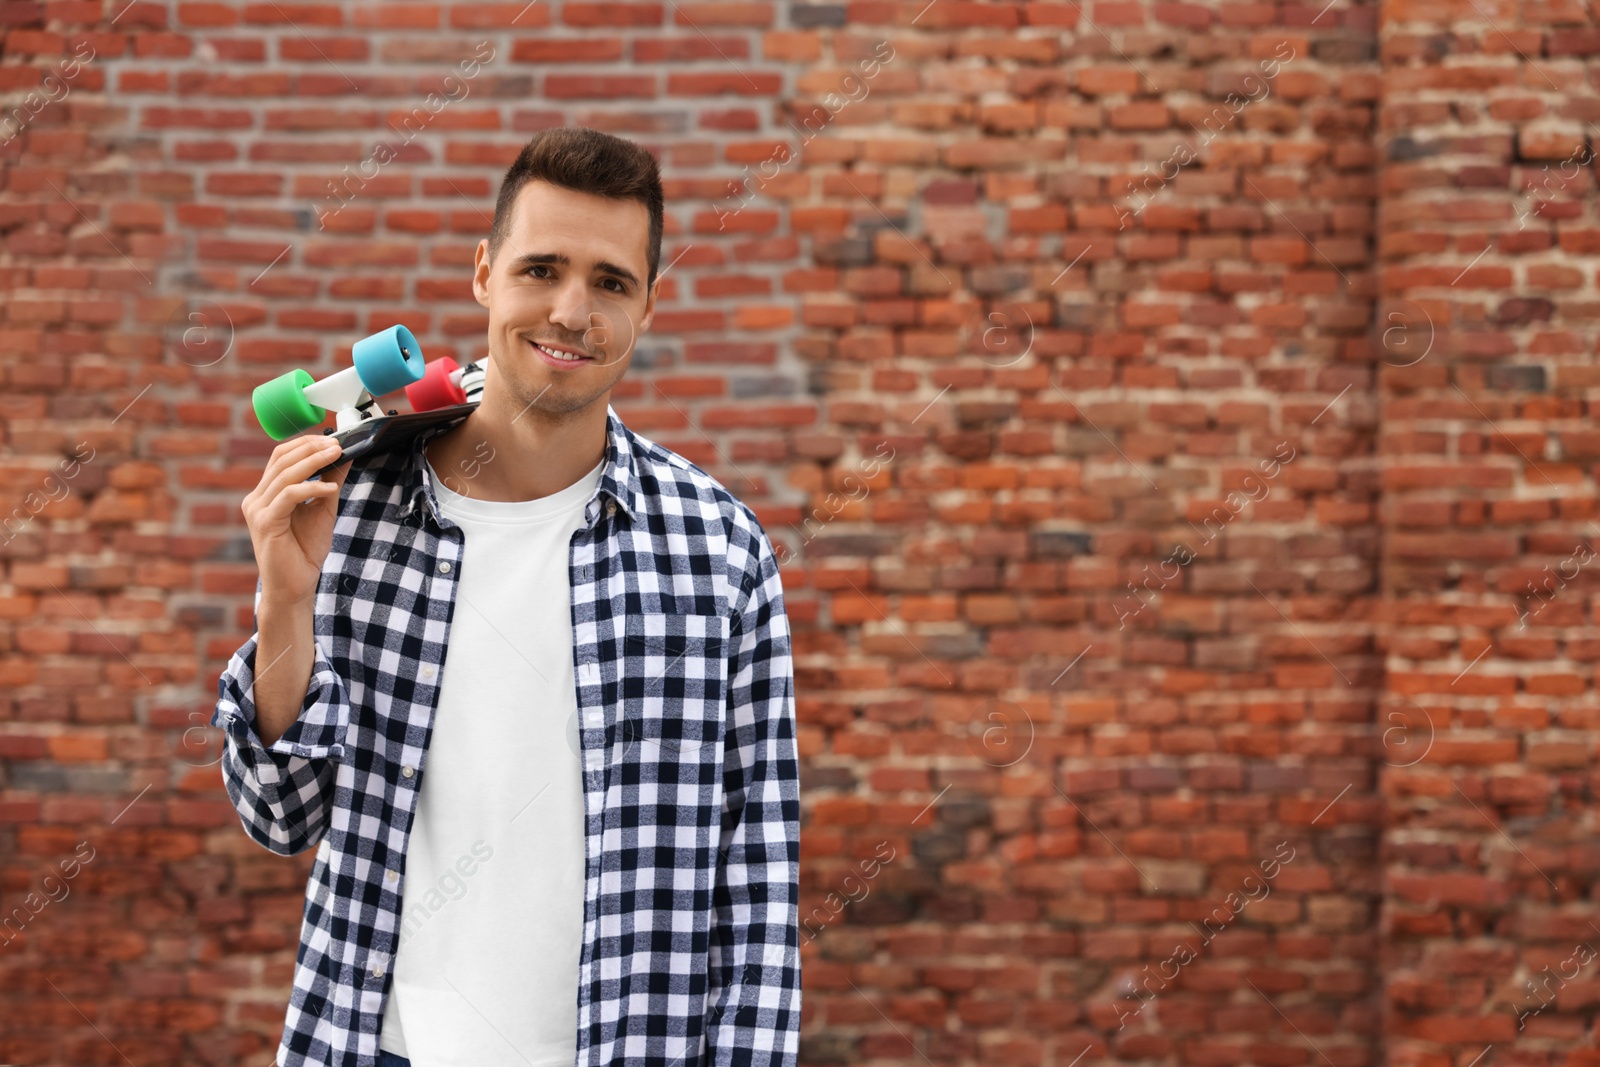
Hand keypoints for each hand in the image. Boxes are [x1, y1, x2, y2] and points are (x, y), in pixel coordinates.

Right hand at [241, 436, 349, 606]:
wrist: (294, 587)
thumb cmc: (304, 552)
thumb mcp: (322, 509)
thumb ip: (329, 483)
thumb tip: (343, 457)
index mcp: (266, 494)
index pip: (281, 456)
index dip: (305, 443)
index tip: (332, 439)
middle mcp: (256, 499)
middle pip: (281, 459)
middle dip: (311, 448)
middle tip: (338, 444)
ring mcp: (257, 510)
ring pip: (284, 474)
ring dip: (314, 461)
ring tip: (337, 456)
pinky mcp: (265, 523)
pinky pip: (288, 495)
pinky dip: (311, 487)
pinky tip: (330, 488)